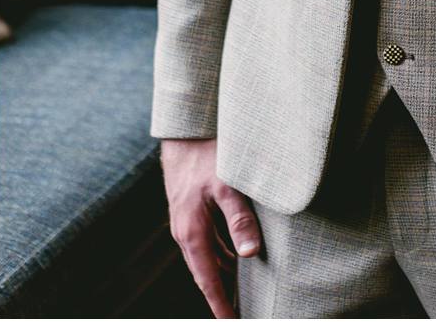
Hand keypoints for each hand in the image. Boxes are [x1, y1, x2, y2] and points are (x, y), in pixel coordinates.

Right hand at [160, 137, 262, 318]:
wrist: (185, 131)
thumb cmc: (207, 156)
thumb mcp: (227, 186)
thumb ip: (239, 219)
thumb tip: (250, 254)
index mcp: (192, 233)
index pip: (208, 279)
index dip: (220, 303)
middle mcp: (185, 232)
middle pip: (205, 274)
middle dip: (221, 295)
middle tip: (238, 313)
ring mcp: (186, 222)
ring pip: (206, 258)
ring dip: (222, 276)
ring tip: (242, 293)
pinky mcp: (191, 210)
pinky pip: (206, 242)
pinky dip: (220, 256)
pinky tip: (236, 256)